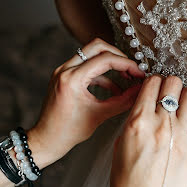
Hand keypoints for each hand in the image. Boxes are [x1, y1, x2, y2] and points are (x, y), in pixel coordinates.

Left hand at [28, 38, 144, 167]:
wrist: (46, 139)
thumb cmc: (68, 132)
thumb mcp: (99, 116)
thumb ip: (123, 101)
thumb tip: (140, 91)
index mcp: (72, 79)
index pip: (105, 59)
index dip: (127, 64)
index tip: (139, 73)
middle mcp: (65, 70)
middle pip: (97, 47)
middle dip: (118, 56)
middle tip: (132, 70)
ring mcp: (62, 71)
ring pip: (91, 54)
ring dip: (110, 64)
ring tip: (126, 78)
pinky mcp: (63, 76)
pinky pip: (86, 66)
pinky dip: (101, 73)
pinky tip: (114, 88)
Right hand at [110, 75, 186, 186]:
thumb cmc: (127, 184)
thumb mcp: (119, 145)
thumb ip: (134, 122)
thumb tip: (146, 108)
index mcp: (137, 122)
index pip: (151, 84)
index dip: (153, 82)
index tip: (155, 86)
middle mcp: (160, 125)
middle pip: (172, 83)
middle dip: (170, 85)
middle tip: (169, 93)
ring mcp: (181, 137)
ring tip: (185, 104)